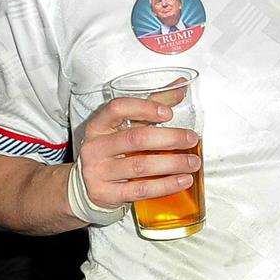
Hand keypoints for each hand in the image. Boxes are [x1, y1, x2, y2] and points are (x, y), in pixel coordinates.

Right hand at [75, 97, 199, 210]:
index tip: (168, 113)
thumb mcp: (126, 126)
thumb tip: (181, 86)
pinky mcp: (105, 194)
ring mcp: (97, 172)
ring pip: (140, 166)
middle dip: (169, 138)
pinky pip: (140, 190)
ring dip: (172, 164)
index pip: (117, 108)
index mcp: (98, 125)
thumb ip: (152, 105)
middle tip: (192, 139)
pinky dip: (165, 185)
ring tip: (193, 163)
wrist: (86, 185)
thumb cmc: (113, 149)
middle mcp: (95, 147)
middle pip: (135, 138)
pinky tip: (183, 181)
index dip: (144, 108)